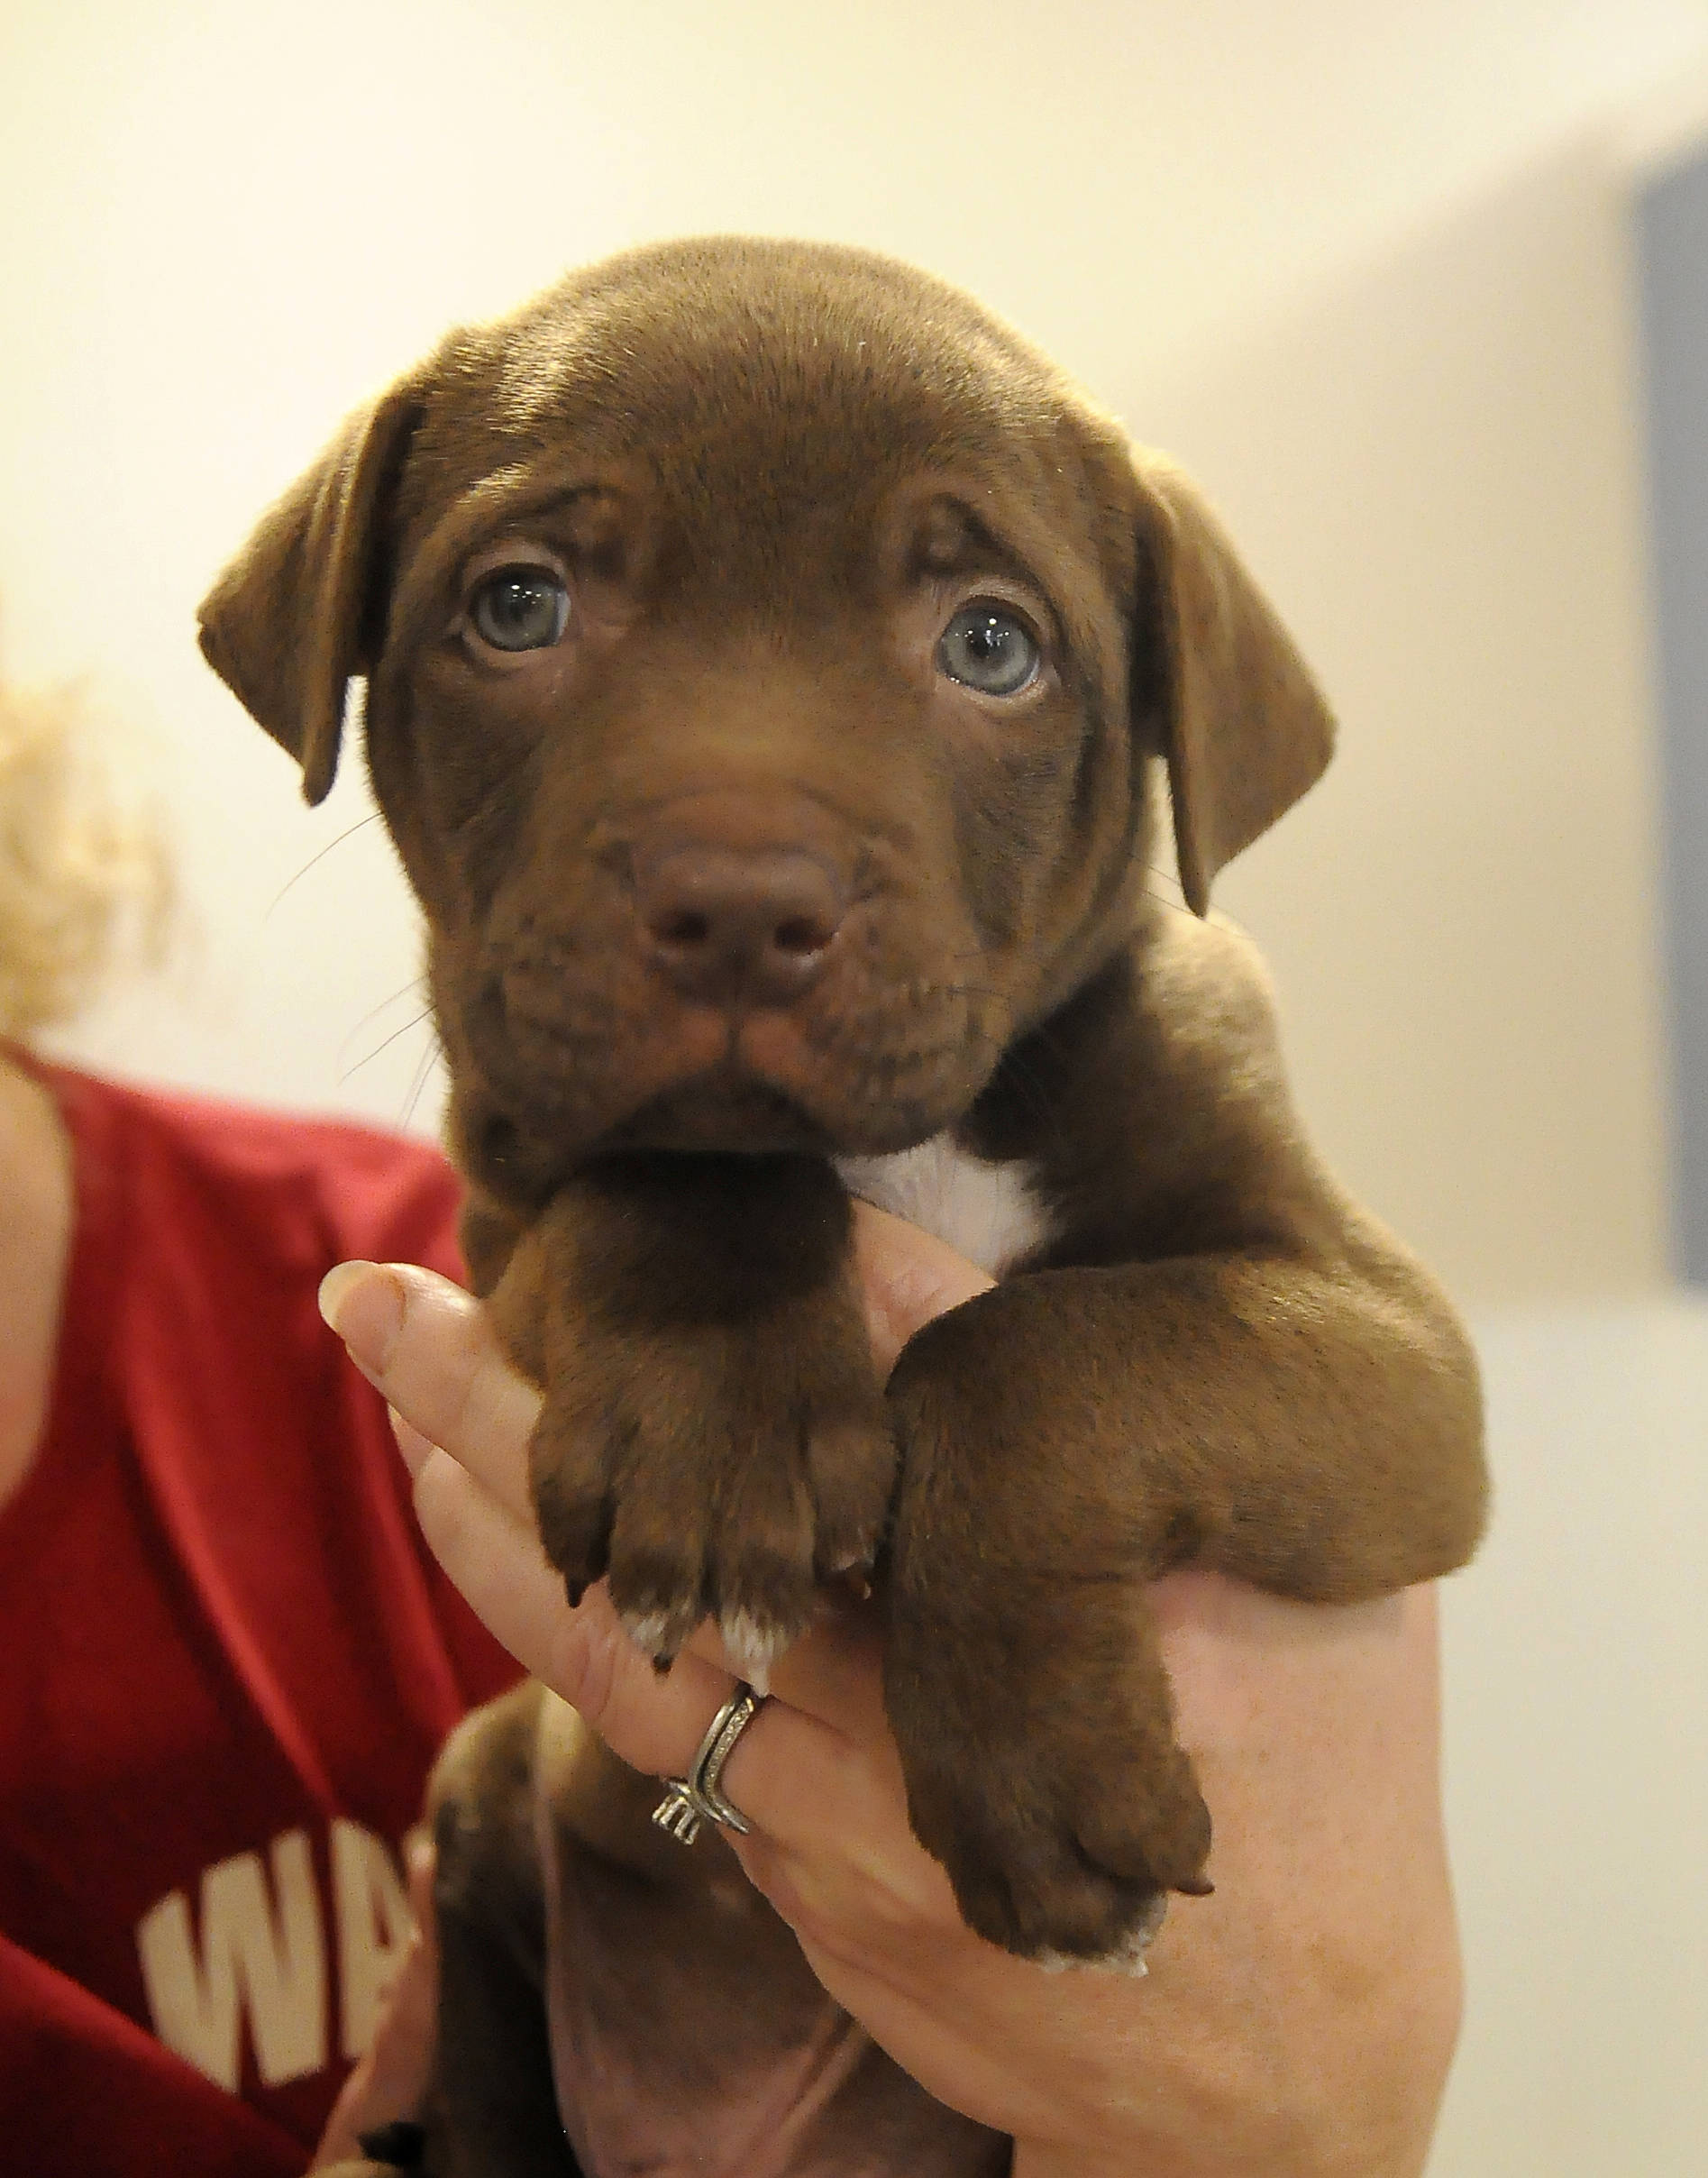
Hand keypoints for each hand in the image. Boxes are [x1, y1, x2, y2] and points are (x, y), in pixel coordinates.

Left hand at [320, 1214, 1460, 2176]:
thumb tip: (1022, 1325)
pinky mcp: (805, 1872)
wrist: (1261, 2084)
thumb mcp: (1329, 1608)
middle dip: (535, 1395)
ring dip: (500, 1487)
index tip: (660, 1195)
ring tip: (390, 1356)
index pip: (908, 1384)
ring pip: (631, 1624)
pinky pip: (647, 1721)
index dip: (779, 1282)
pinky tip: (473, 1513)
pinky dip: (548, 1603)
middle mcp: (939, 1692)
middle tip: (387, 1292)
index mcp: (1084, 1584)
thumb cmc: (1327, 1810)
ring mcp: (849, 1802)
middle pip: (697, 1504)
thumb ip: (1183, 1474)